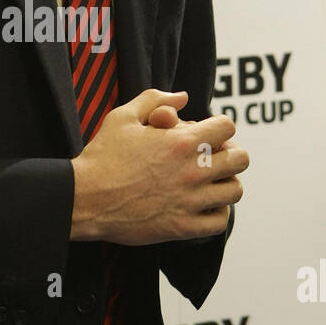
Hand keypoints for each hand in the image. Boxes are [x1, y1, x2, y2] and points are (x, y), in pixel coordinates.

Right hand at [70, 87, 248, 244]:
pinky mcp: (182, 227)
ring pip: (235, 191)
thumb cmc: (102, 156)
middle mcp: (191, 171)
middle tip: (214, 158)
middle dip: (230, 154)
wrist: (84, 198)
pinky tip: (203, 206)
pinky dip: (218, 213)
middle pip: (241, 159)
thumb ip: (154, 100)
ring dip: (226, 184)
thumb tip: (182, 97)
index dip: (220, 127)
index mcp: (181, 142)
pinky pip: (220, 222)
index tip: (208, 135)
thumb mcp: (122, 117)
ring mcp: (189, 201)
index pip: (227, 127)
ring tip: (210, 183)